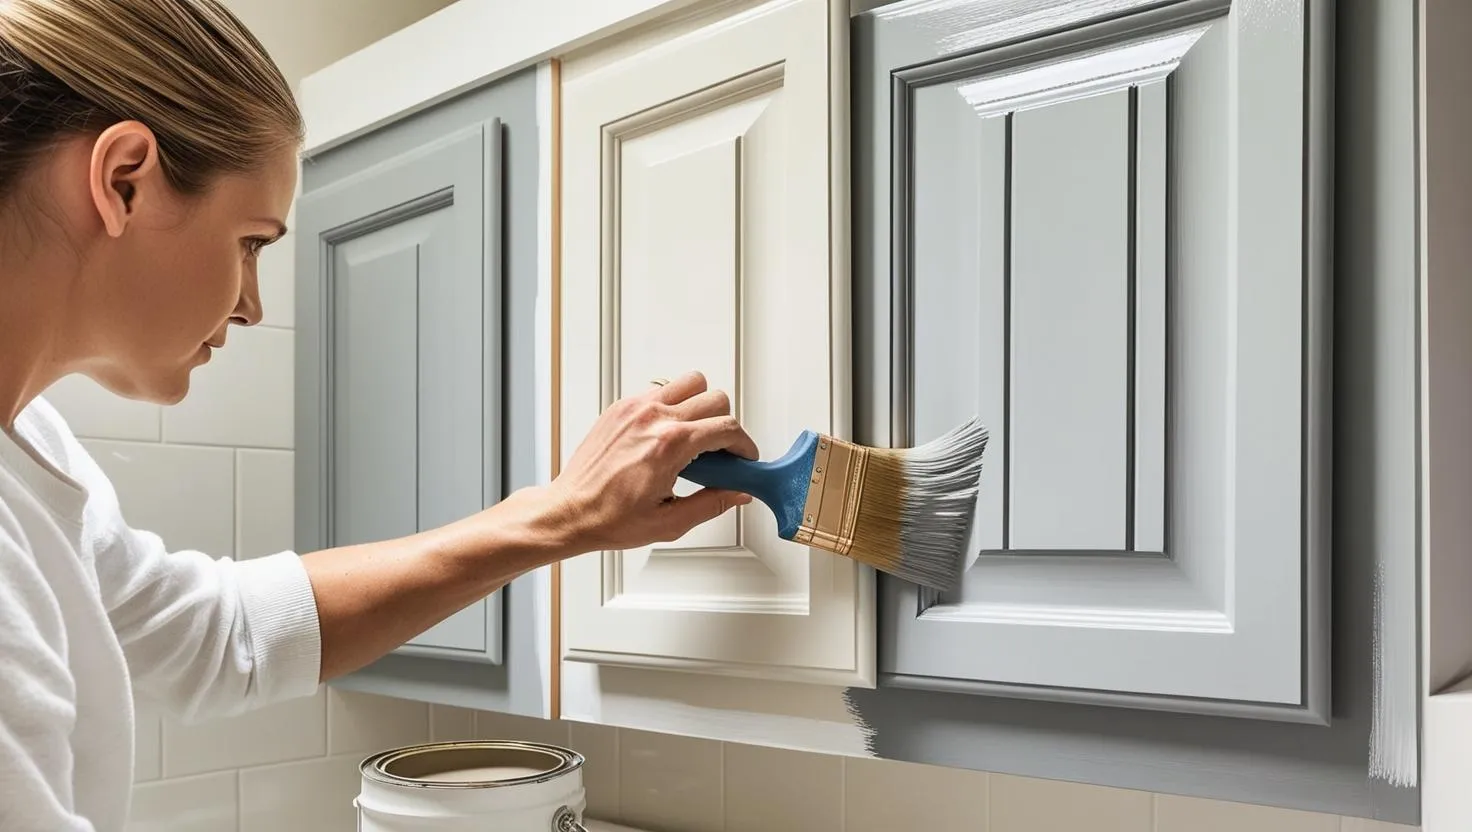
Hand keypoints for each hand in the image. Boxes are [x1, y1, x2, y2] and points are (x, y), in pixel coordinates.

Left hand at [545, 371, 758, 553]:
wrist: (569, 511)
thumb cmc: (608, 518)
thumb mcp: (670, 522)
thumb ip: (712, 503)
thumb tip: (737, 492)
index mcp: (669, 445)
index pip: (727, 427)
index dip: (744, 444)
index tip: (743, 457)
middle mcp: (653, 418)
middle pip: (715, 399)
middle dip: (726, 425)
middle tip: (720, 451)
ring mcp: (635, 408)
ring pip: (690, 382)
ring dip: (701, 404)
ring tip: (696, 433)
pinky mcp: (621, 407)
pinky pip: (660, 390)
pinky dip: (673, 404)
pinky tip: (668, 432)